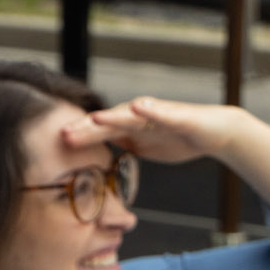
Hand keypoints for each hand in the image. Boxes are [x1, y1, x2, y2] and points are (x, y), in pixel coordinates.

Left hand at [62, 96, 238, 165]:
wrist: (213, 132)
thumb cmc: (176, 138)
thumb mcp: (143, 147)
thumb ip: (120, 148)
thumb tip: (96, 162)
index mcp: (128, 127)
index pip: (99, 132)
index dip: (80, 136)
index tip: (57, 142)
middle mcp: (137, 117)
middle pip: (108, 122)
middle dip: (87, 127)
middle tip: (65, 133)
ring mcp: (156, 114)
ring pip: (131, 115)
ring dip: (114, 115)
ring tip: (97, 118)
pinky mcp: (177, 115)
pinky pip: (163, 112)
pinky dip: (152, 109)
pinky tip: (141, 107)